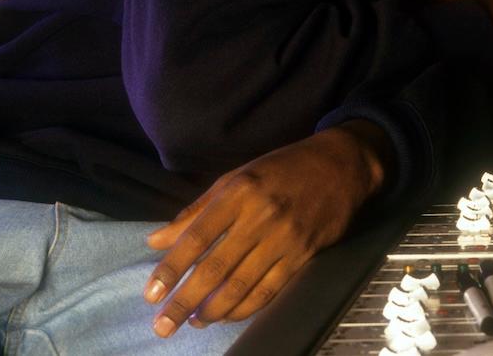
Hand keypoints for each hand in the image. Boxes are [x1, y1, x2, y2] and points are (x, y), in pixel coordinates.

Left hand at [142, 120, 392, 336]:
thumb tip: (156, 240)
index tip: (151, 294)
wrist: (341, 166)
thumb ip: (196, 211)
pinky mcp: (303, 254)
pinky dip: (246, 307)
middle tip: (163, 326)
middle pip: (215, 267)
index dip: (172, 268)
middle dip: (185, 301)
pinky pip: (270, 289)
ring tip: (194, 321)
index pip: (196, 236)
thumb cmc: (282, 169)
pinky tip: (227, 315)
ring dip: (214, 310)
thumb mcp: (236, 178)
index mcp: (237, 192)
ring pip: (242, 284)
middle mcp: (259, 216)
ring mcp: (283, 237)